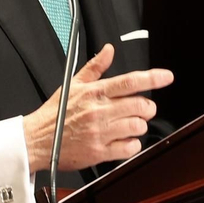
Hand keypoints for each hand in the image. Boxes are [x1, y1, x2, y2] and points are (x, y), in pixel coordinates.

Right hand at [24, 43, 172, 170]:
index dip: (153, 78)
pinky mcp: (99, 152)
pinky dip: (132, 145)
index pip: (130, 82)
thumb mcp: (73, 84)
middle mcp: (99, 111)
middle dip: (148, 107)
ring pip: (137, 127)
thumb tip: (109, 50)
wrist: (36, 140)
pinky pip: (129, 148)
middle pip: (140, 106)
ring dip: (138, 126)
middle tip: (143, 109)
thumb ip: (95, 67)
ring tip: (129, 125)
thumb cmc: (54, 114)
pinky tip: (124, 141)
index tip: (167, 77)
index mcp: (94, 92)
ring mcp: (100, 132)